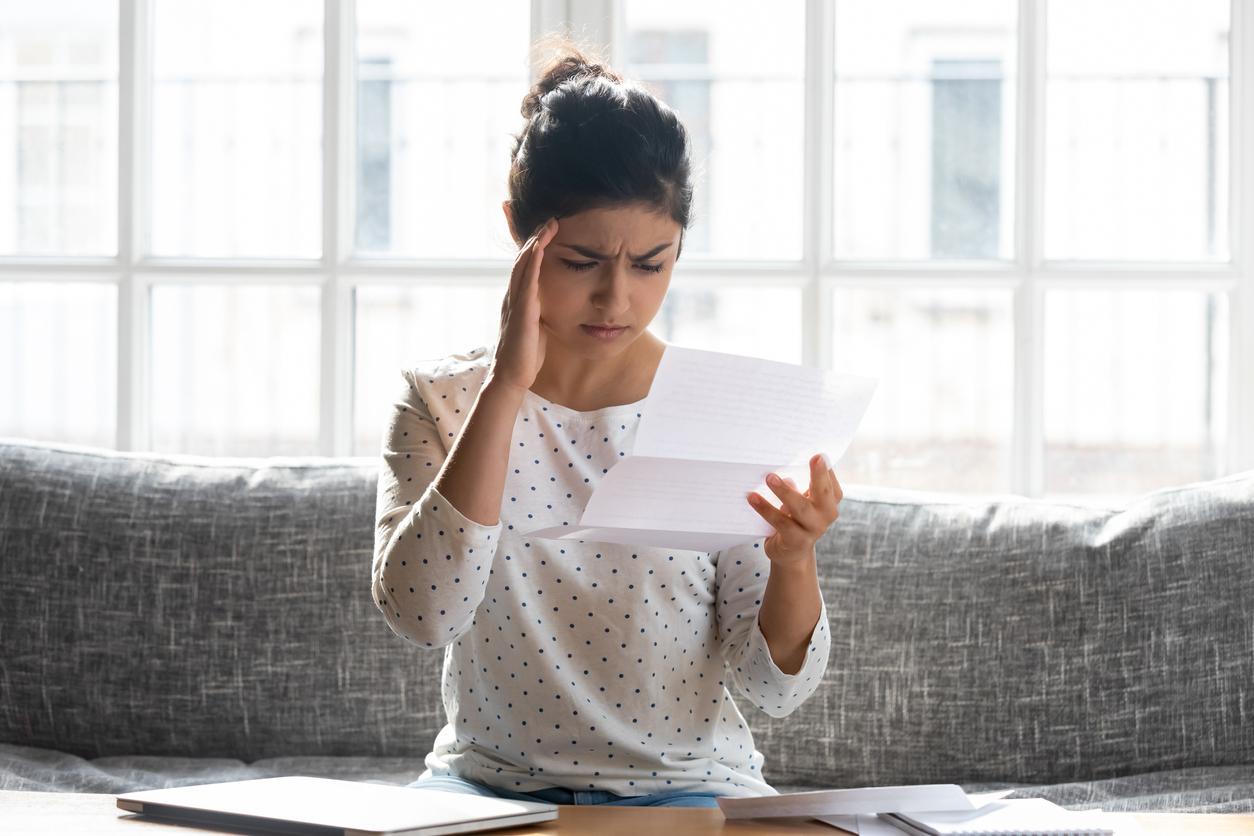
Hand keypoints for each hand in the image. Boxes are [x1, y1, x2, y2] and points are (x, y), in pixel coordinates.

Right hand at [489, 217, 558, 393]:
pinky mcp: (521, 311)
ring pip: (524, 264)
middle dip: (532, 235)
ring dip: (535, 242)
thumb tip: (553, 302)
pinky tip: (539, 246)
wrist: (512, 377)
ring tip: (549, 223)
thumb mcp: (536, 325)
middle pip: (522, 258)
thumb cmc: (526, 355)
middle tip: (546, 214)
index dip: (534, 245)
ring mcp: (515, 301)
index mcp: (519, 298)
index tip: (548, 226)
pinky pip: (526, 280)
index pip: (527, 265)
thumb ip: (541, 310)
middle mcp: (514, 295)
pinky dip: (532, 261)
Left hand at [746, 453, 842, 568]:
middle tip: (814, 458)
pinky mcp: (796, 540)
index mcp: (830, 501)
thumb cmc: (795, 518)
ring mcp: (813, 529)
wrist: (791, 553)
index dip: (826, 468)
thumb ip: (797, 485)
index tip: (818, 454)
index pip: (831, 482)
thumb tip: (782, 471)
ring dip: (785, 491)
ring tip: (770, 477)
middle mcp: (826, 515)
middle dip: (819, 475)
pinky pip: (780, 522)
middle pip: (824, 493)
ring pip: (800, 508)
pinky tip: (753, 498)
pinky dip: (765, 509)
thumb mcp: (799, 501)